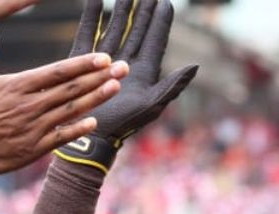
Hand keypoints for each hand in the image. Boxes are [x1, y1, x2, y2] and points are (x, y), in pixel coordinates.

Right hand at [0, 27, 127, 175]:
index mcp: (17, 85)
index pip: (58, 71)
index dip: (84, 64)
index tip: (104, 58)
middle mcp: (30, 105)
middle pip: (72, 88)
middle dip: (100, 78)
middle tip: (123, 69)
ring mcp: (33, 128)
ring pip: (72, 110)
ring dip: (97, 99)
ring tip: (116, 87)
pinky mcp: (32, 148)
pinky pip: (61, 137)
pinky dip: (78, 129)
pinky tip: (95, 121)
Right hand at [71, 0, 196, 145]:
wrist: (92, 134)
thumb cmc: (126, 123)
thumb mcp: (154, 104)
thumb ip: (173, 85)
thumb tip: (195, 66)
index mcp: (144, 71)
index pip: (155, 40)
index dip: (161, 21)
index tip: (166, 2)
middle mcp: (126, 62)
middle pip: (137, 30)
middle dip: (143, 10)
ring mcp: (105, 60)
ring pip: (115, 27)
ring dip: (120, 9)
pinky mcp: (84, 59)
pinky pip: (88, 32)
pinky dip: (91, 15)